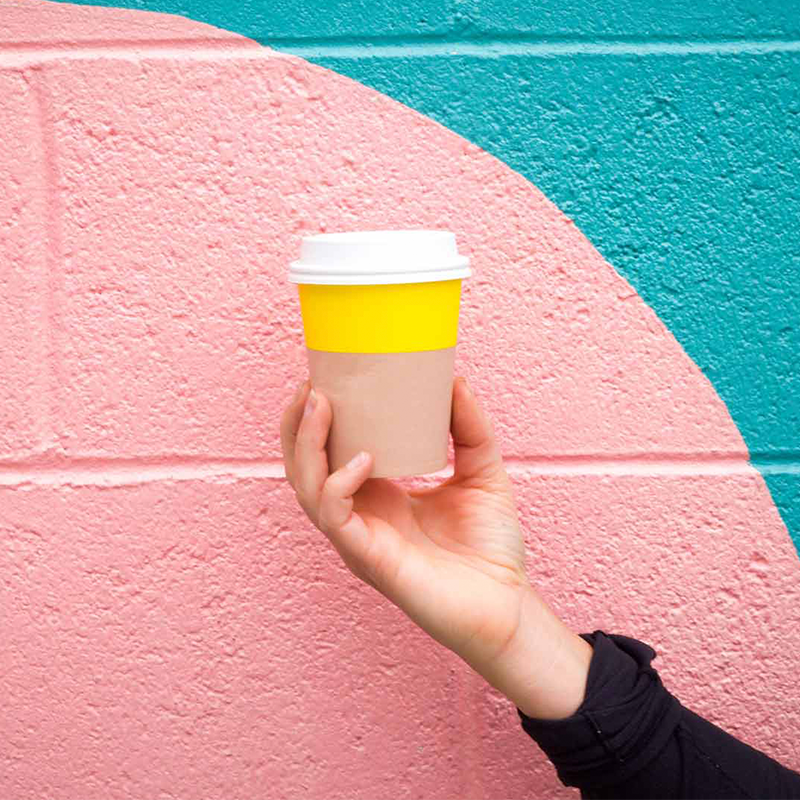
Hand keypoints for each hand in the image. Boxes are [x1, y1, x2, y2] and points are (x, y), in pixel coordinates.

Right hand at [280, 376, 591, 718]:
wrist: (508, 605)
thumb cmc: (492, 546)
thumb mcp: (483, 472)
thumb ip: (469, 428)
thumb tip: (455, 378)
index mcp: (377, 495)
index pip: (329, 453)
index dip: (315, 418)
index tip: (323, 376)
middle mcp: (359, 514)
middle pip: (304, 467)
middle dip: (298, 426)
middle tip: (309, 385)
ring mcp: (359, 538)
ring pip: (308, 488)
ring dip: (307, 445)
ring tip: (319, 405)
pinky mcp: (369, 559)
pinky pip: (337, 518)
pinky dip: (339, 485)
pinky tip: (362, 460)